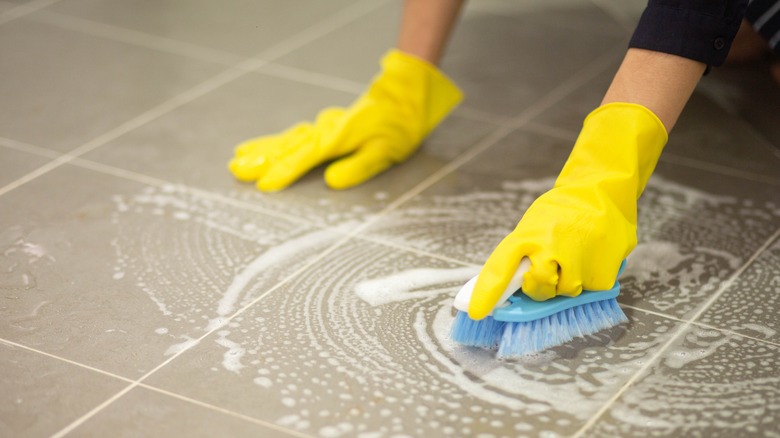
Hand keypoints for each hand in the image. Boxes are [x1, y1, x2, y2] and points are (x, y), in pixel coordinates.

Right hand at [228, 49, 461, 190]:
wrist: (402, 97)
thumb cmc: (398, 128)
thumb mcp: (385, 152)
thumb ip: (358, 167)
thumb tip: (331, 182)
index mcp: (338, 138)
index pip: (306, 157)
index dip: (284, 171)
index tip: (264, 184)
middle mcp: (325, 130)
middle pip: (287, 145)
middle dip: (261, 159)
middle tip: (235, 169)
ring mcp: (323, 126)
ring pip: (287, 138)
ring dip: (262, 149)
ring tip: (237, 158)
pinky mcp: (324, 126)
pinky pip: (293, 134)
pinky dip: (274, 141)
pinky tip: (261, 147)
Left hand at [468, 103, 667, 319]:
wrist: (604, 193)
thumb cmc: (563, 213)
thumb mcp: (534, 225)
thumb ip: (522, 253)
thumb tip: (508, 286)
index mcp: (527, 235)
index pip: (499, 268)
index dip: (487, 293)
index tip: (477, 312)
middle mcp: (550, 248)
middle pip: (537, 288)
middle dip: (540, 287)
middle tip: (549, 269)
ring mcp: (577, 262)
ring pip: (565, 292)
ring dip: (568, 281)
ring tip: (576, 254)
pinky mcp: (602, 275)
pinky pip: (590, 291)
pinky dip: (590, 278)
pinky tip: (592, 257)